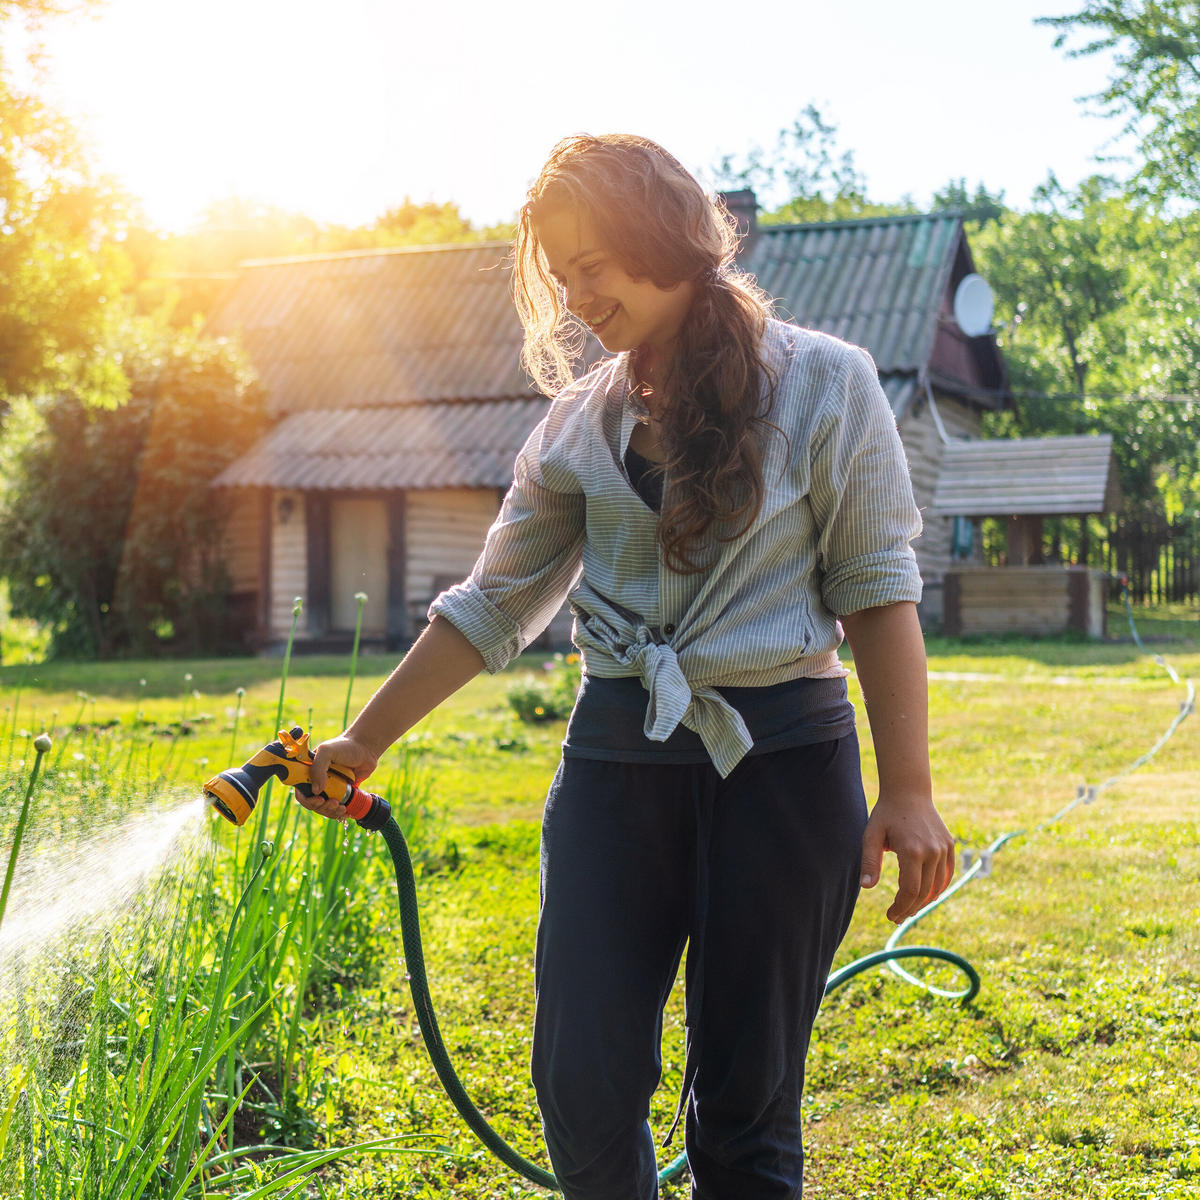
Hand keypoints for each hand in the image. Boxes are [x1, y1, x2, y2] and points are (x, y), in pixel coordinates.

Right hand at [295, 733, 380, 821]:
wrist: (366, 748)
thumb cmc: (345, 746)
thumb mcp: (327, 751)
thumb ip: (318, 768)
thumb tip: (316, 791)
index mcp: (308, 772)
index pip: (301, 791)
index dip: (307, 799)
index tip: (319, 799)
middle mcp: (317, 781)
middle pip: (312, 802)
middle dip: (322, 807)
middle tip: (334, 803)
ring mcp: (329, 788)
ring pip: (324, 807)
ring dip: (331, 811)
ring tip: (342, 807)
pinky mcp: (341, 792)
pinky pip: (336, 808)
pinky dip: (339, 812)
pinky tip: (345, 811)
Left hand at [859, 793, 954, 923]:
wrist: (909, 792)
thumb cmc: (886, 814)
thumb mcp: (871, 835)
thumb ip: (869, 861)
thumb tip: (866, 886)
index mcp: (912, 850)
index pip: (910, 890)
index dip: (901, 907)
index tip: (890, 915)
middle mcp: (932, 851)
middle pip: (924, 892)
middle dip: (910, 908)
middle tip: (897, 917)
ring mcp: (944, 849)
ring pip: (937, 887)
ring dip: (923, 902)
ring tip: (908, 909)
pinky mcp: (949, 846)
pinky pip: (946, 875)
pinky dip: (937, 889)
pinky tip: (925, 897)